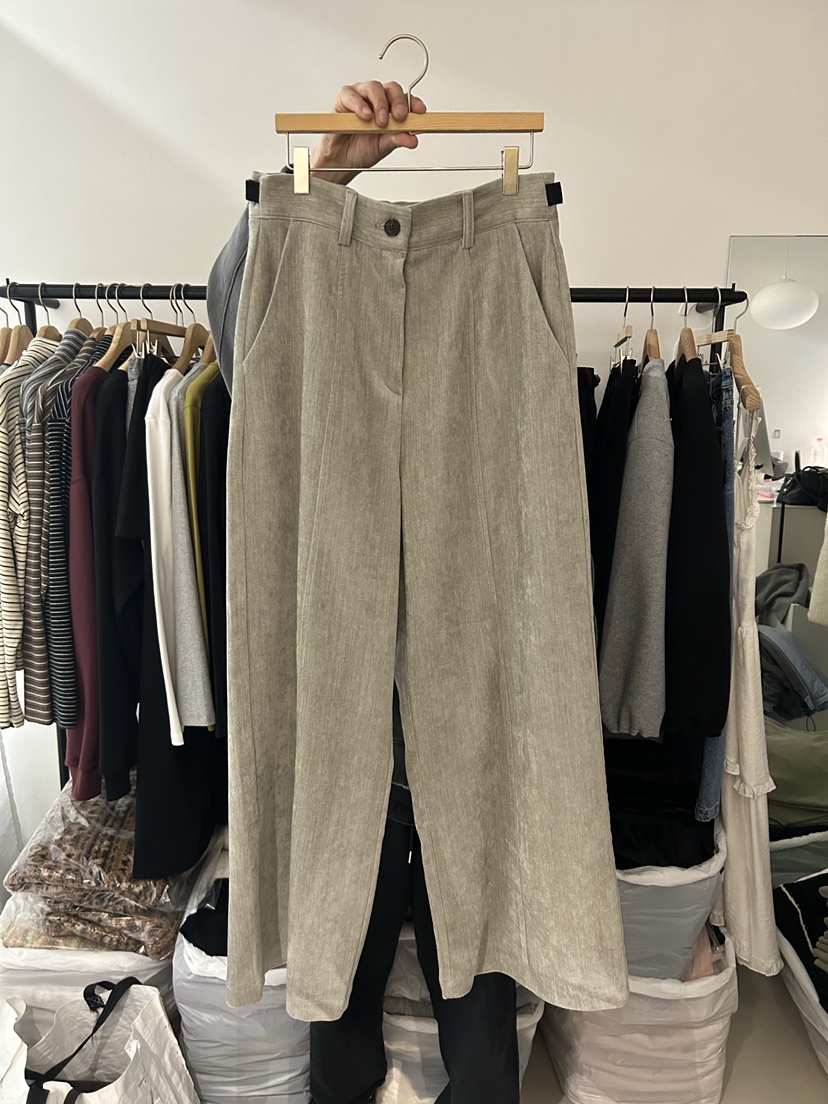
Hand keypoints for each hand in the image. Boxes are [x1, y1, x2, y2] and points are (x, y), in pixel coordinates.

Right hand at [310, 81, 426, 185]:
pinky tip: (365, 115)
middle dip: (398, 102)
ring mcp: (361, 96)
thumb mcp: (384, 146)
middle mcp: (378, 99)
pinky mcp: (345, 98)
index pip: (405, 99)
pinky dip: (360, 104)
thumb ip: (398, 140)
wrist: (342, 159)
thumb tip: (413, 139)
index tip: (420, 111)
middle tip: (400, 117)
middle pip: (392, 89)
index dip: (413, 103)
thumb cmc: (362, 149)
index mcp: (391, 109)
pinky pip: (352, 95)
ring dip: (380, 103)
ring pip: (374, 87)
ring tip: (381, 121)